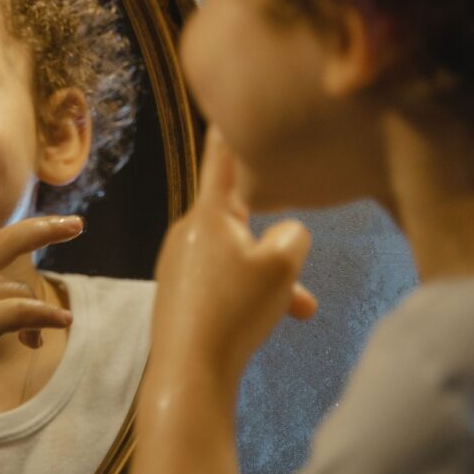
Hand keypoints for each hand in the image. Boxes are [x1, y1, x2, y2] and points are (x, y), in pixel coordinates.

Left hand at [151, 129, 317, 379]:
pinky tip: (264, 322)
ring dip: (270, 280)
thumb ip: (293, 235)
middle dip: (277, 249)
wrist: (189, 370)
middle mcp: (187, 230)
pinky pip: (222, 281)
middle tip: (296, 286)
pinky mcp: (178, 290)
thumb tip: (283, 234)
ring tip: (296, 310)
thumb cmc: (234, 311)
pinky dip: (247, 296)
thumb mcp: (282, 266)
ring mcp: (179, 261)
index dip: (229, 131)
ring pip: (238, 258)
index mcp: (208, 214)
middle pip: (243, 222)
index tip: (222, 103)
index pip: (222, 160)